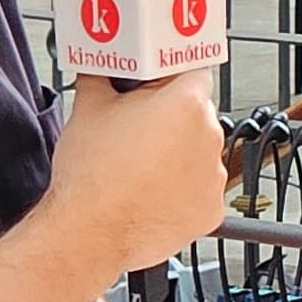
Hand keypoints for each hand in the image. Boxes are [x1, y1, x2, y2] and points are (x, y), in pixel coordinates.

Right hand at [37, 71, 226, 269]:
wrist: (88, 232)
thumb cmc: (91, 177)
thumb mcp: (89, 108)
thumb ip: (101, 76)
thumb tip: (100, 68)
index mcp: (186, 104)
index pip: (193, 71)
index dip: (170, 78)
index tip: (158, 85)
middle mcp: (208, 138)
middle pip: (196, 114)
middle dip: (171, 118)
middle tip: (139, 129)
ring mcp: (213, 177)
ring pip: (199, 153)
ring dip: (178, 155)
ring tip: (141, 167)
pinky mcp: (211, 210)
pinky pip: (200, 190)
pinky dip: (182, 190)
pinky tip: (152, 191)